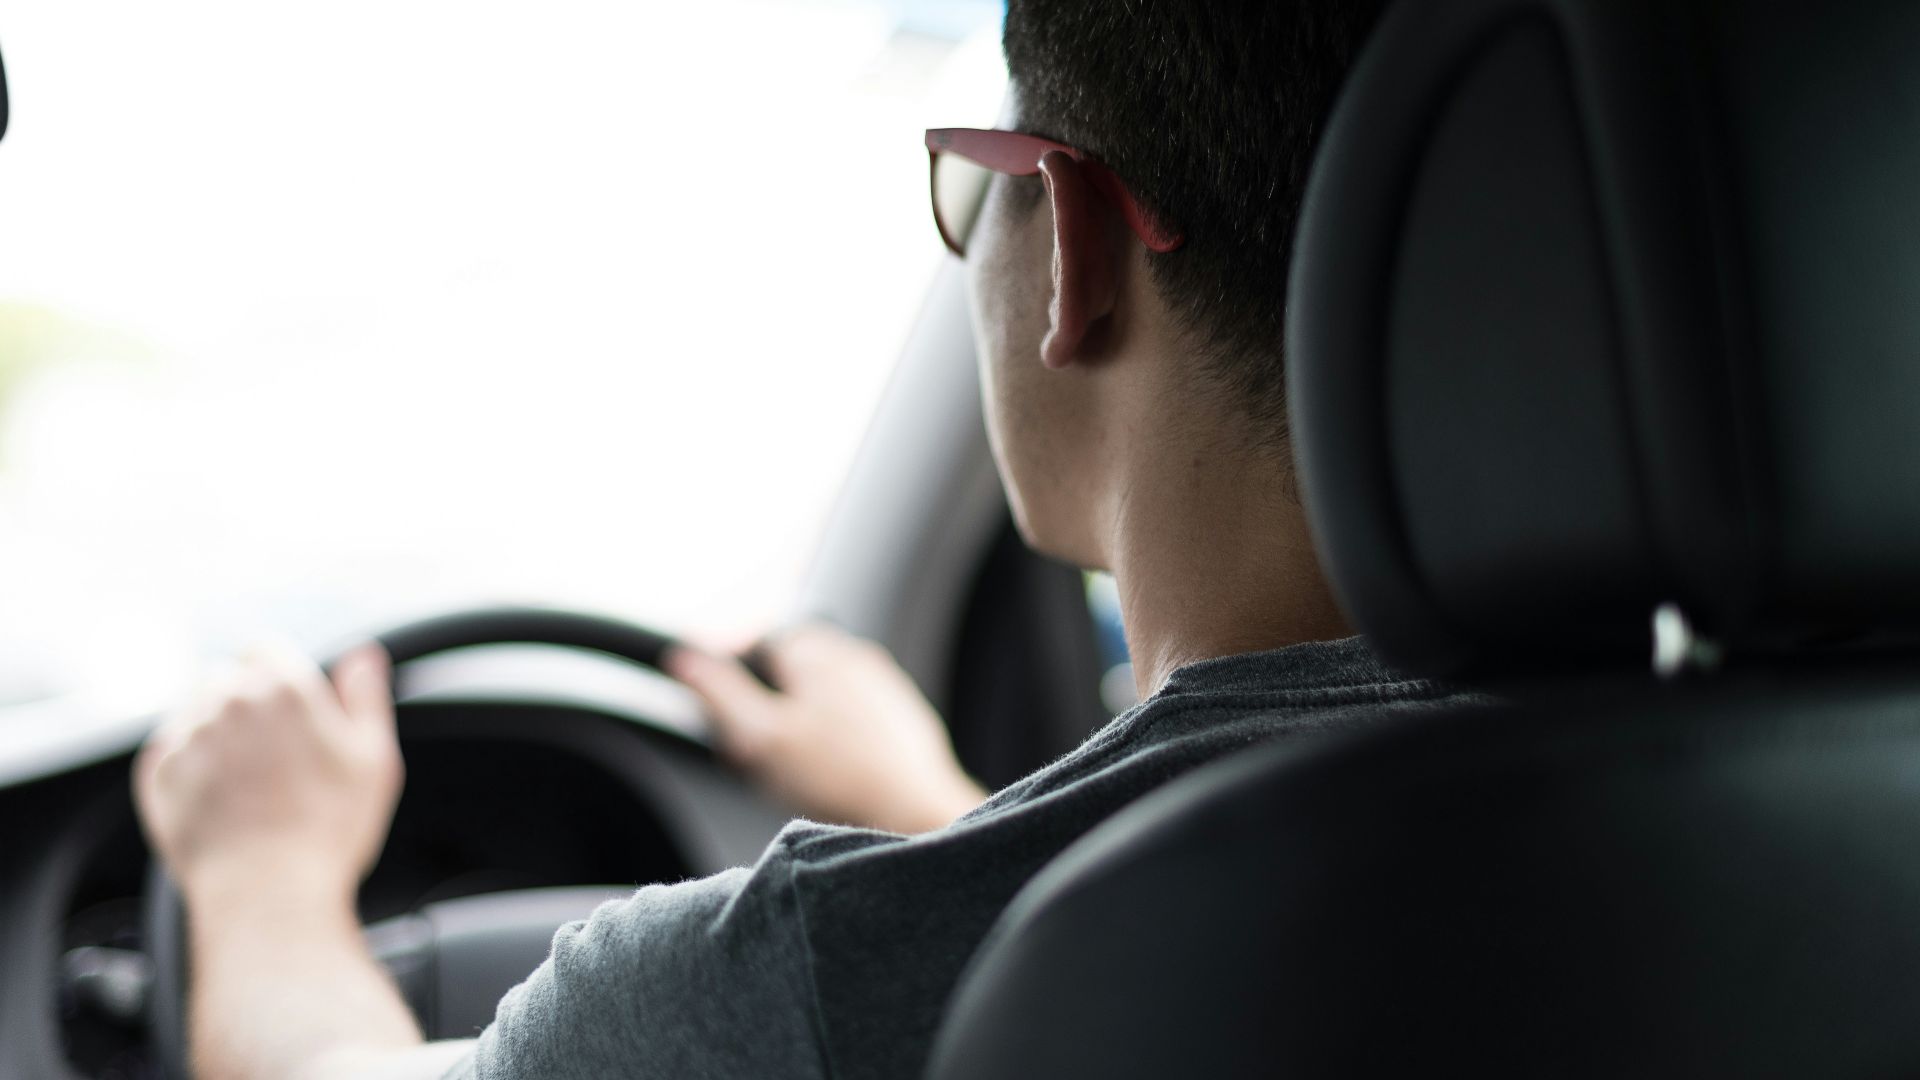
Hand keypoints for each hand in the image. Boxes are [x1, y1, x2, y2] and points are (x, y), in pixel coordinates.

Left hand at [133, 643, 402, 906]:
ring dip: (214, 733)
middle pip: (226, 678)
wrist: (267, 894)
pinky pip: (169, 750)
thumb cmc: (327, 832)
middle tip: (272, 756)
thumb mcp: (374, 759)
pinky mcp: (157, 773)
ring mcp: (187, 736)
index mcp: (282, 687)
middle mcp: (227, 701)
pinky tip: (218, 798)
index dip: (278, 675)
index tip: (287, 710)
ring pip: (195, 712)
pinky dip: (189, 766)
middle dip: (245, 705)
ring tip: (245, 782)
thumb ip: (366, 697)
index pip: (265, 648)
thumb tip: (363, 657)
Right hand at [666, 624, 986, 833]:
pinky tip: (832, 775)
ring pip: (819, 695)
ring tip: (796, 771)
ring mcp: (881, 683)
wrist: (916, 813)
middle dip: (766, 706)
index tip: (728, 723)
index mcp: (815, 650)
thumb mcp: (760, 737)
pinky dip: (833, 739)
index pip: (754, 644)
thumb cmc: (841, 779)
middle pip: (787, 671)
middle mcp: (853, 654)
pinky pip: (851, 719)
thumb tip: (684, 658)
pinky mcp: (900, 715)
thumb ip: (718, 692)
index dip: (731, 682)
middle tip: (758, 754)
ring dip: (799, 724)